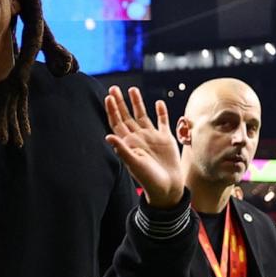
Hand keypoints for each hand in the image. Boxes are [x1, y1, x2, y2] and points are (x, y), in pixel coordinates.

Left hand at [104, 86, 183, 207]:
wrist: (167, 188)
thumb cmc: (148, 179)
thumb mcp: (134, 164)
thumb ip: (122, 149)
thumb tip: (108, 136)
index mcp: (128, 143)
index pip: (117, 123)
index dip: (112, 110)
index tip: (108, 97)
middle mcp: (138, 138)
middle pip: (127, 116)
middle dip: (120, 102)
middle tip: (114, 88)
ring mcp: (151, 137)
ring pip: (143, 116)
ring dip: (137, 103)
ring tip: (132, 89)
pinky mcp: (165, 138)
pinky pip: (162, 121)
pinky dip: (161, 112)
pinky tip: (157, 102)